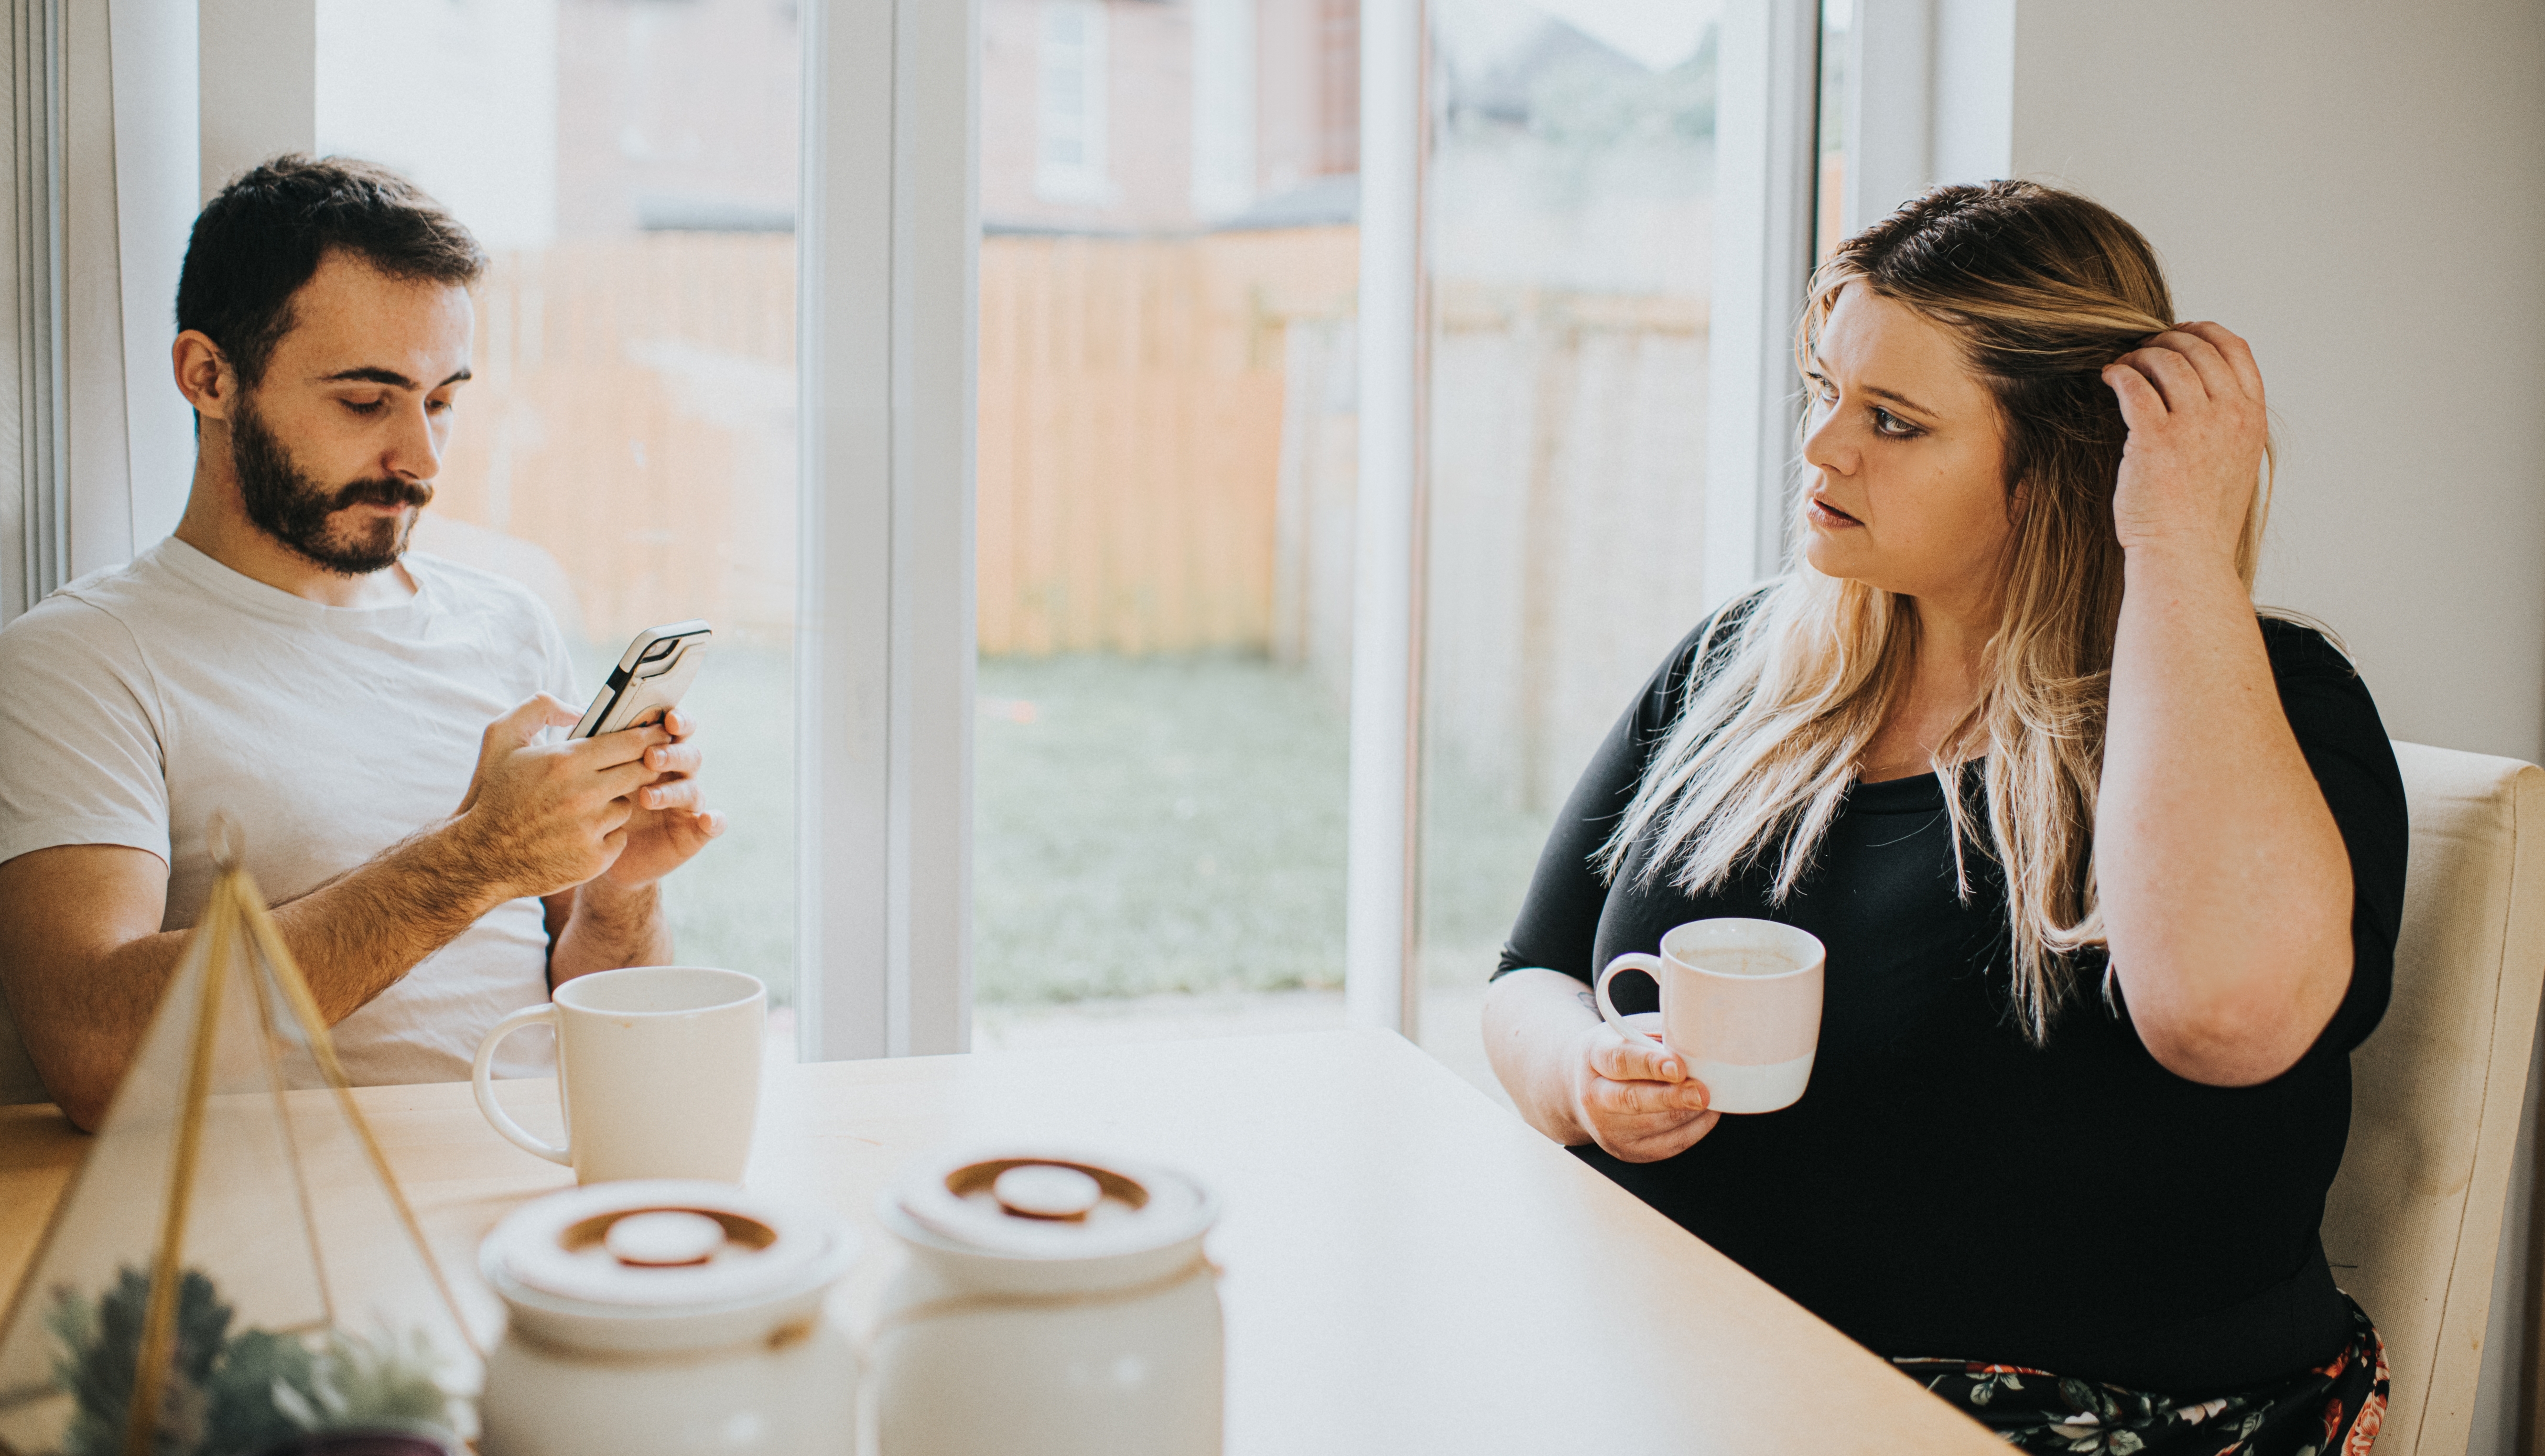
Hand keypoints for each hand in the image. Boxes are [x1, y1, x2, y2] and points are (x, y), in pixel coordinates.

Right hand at [448, 695, 670, 900]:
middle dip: (644, 765)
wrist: (479, 856)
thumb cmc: (492, 793)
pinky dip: (607, 833)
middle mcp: (583, 795)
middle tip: (642, 762)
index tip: (663, 732)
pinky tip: (581, 831)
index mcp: (566, 761)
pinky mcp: (594, 859)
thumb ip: (540, 708)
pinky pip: (619, 837)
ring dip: (615, 801)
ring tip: (587, 804)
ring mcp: (590, 829)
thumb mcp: (501, 737)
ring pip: (627, 805)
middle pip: (641, 771)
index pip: (631, 742)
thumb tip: (578, 709)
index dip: (652, 736)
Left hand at [594, 706, 723, 889]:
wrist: (593, 852)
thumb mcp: (587, 774)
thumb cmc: (591, 805)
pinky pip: (711, 825)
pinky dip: (714, 821)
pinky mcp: (692, 832)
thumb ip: (591, 746)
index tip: (668, 719)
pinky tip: (706, 820)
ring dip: (674, 790)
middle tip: (651, 758)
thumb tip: (578, 712)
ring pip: (692, 789)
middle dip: (672, 754)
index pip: (674, 729)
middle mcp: (675, 775)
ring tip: (647, 798)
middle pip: (688, 755)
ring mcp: (685, 804)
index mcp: (654, 753)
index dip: (678, 720)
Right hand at [1568, 1023, 1717, 1162]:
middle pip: (1633, 1099)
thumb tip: (1698, 1041)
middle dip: (1672, 1097)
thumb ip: (1659, 1035)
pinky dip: (1695, 1129)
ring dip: (1690, 1111)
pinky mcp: (1628, 1151)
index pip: (1621, 1061)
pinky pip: (1669, 1144)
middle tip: (1702, 1093)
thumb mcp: (1631, 1031)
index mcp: (1594, 1056)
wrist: (1585, 1087)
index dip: (1650, 1064)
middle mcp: (1594, 1096)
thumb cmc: (1620, 1053)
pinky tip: (1705, 1112)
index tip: (1678, 1066)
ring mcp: (1608, 1129)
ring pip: (1657, 1124)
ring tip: (1710, 1094)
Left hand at [2101, 321, 2267, 565]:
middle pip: (2198, 349)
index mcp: (2251, 418)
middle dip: (2166, 341)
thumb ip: (2227, 424)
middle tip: (2142, 350)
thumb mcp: (2234, 463)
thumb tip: (2203, 392)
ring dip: (2140, 355)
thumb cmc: (2201, 519)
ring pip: (2166, 362)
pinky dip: (2119, 374)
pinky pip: (2134, 386)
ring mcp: (2194, 425)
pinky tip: (2109, 378)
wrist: (2185, 556)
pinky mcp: (2154, 438)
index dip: (2204, 332)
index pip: (2236, 350)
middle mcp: (2229, 416)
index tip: (2180, 332)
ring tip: (2124, 365)